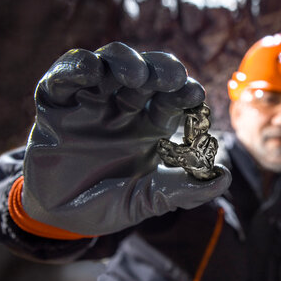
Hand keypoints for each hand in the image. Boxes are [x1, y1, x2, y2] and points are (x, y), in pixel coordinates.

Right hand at [22, 42, 230, 235]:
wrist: (62, 218)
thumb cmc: (110, 204)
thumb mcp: (149, 200)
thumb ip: (185, 191)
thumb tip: (224, 178)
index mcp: (151, 126)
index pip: (173, 98)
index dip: (185, 92)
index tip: (196, 95)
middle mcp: (125, 108)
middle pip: (147, 74)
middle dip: (161, 70)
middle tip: (172, 77)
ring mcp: (91, 103)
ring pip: (109, 65)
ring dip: (124, 62)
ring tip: (136, 76)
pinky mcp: (56, 105)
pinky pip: (63, 77)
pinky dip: (75, 67)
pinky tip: (90, 70)